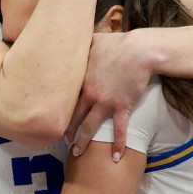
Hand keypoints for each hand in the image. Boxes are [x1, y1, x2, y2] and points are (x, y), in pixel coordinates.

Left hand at [65, 31, 150, 159]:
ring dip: (83, 141)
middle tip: (63, 141)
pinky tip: (115, 157)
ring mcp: (106, 102)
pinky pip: (119, 130)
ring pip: (91, 126)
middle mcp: (90, 94)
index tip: (52, 117)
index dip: (58, 108)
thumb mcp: (94, 40)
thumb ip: (82, 44)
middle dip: (67, 129)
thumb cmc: (118, 43)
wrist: (140, 50)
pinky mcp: (122, 107)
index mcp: (81, 80)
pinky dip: (117, 144)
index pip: (65, 98)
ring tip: (78, 153)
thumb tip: (73, 36)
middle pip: (74, 116)